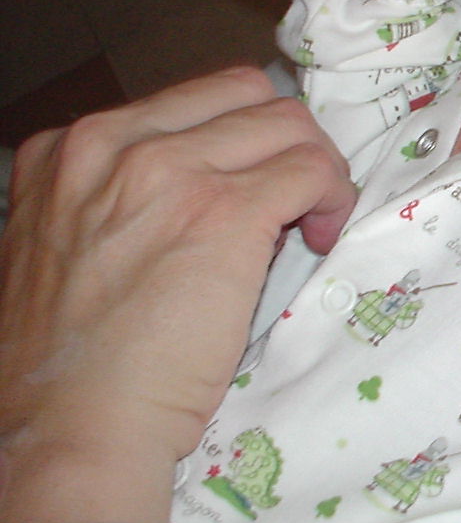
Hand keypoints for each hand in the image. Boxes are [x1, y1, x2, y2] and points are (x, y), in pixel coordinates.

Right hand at [0, 68, 355, 491]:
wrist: (67, 427)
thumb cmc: (68, 363)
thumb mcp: (65, 245)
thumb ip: (118, 198)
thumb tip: (206, 184)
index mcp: (67, 149)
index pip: (190, 102)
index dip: (235, 141)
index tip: (248, 186)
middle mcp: (113, 143)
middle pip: (245, 94)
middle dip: (281, 142)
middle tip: (292, 198)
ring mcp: (171, 171)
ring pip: (288, 125)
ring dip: (314, 170)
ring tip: (309, 223)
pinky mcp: (226, 210)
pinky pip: (313, 169)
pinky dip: (332, 197)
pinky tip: (318, 238)